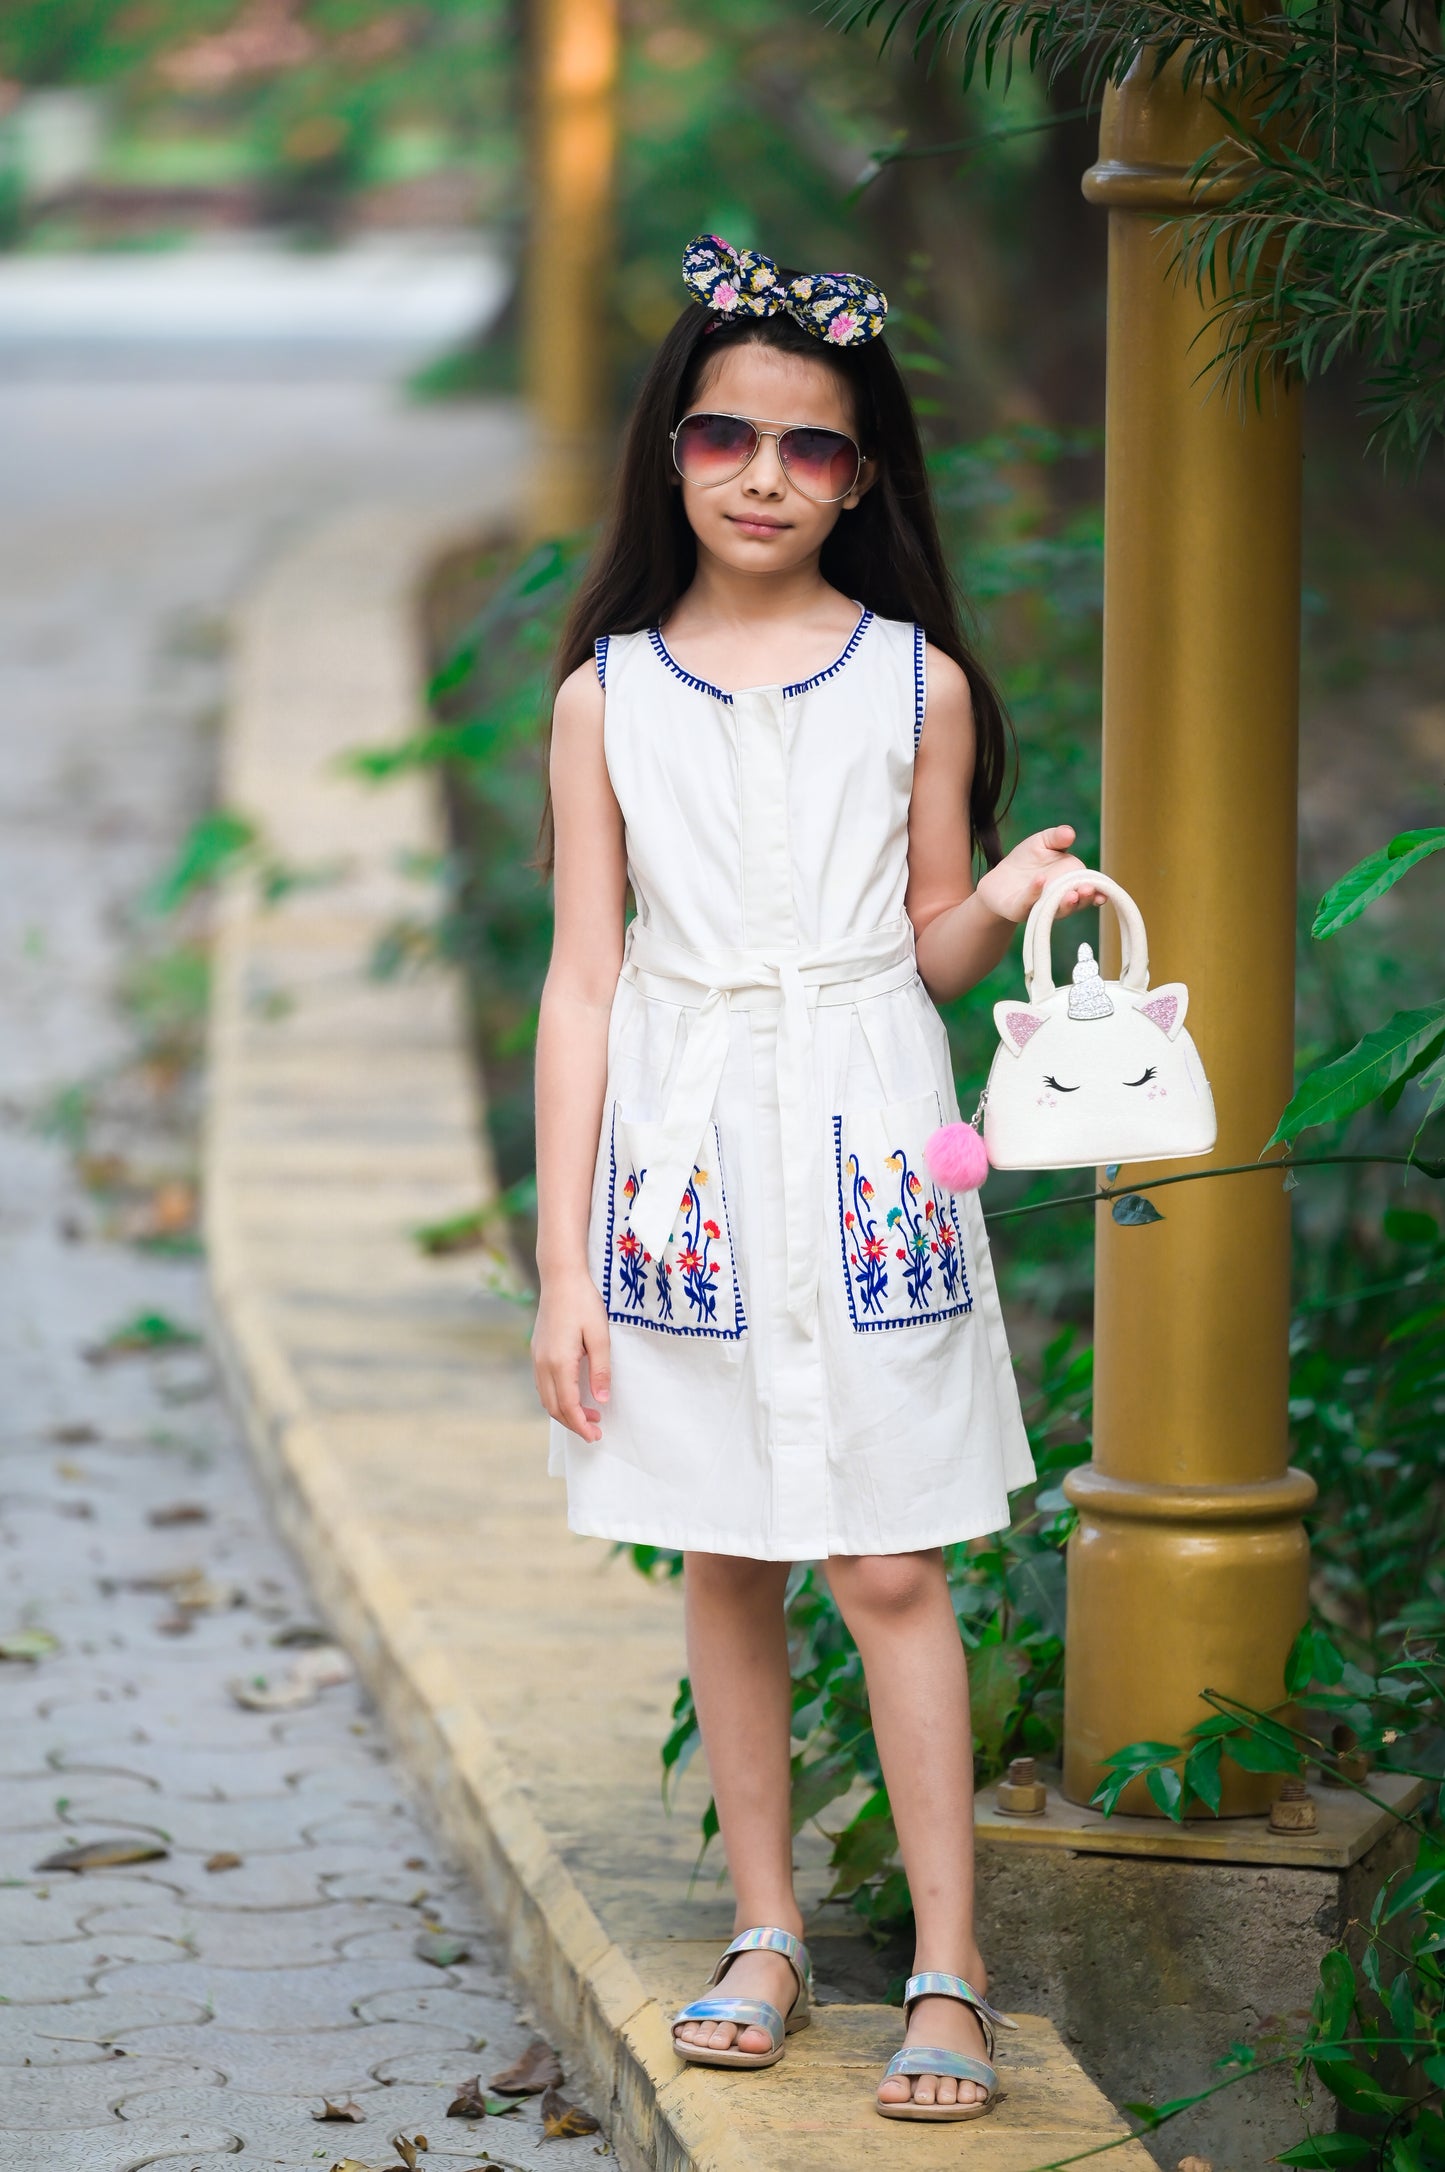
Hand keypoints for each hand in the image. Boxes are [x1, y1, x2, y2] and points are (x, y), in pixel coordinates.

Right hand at [531, 1266, 610, 1442]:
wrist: (560, 1278)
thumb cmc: (584, 1303)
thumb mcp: (599, 1337)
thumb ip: (600, 1371)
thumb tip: (602, 1401)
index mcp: (559, 1362)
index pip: (567, 1406)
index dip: (581, 1425)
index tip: (596, 1436)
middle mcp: (543, 1364)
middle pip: (553, 1407)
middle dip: (573, 1424)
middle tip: (596, 1430)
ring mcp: (537, 1358)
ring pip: (546, 1398)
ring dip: (565, 1412)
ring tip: (589, 1414)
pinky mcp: (537, 1351)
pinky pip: (543, 1385)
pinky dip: (557, 1398)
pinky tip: (573, 1395)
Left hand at [974, 825, 1105, 925]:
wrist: (998, 879)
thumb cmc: (1026, 861)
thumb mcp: (1042, 842)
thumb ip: (1056, 837)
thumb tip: (1070, 833)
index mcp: (1071, 883)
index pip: (1089, 889)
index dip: (1098, 891)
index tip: (1104, 892)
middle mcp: (1060, 899)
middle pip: (1077, 902)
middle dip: (1084, 898)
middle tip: (1087, 890)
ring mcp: (1041, 907)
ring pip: (1057, 910)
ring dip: (1066, 903)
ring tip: (1071, 894)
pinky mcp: (1020, 909)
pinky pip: (1029, 902)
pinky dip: (1035, 892)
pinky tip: (1040, 880)